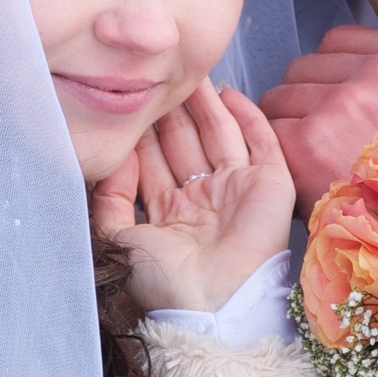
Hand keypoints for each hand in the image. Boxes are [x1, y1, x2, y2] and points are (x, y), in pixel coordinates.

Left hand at [91, 82, 296, 312]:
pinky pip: (261, 143)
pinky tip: (228, 92)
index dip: (144, 131)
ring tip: (189, 74)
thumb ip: (107, 198)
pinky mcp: (270, 185)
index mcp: (170, 212)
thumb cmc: (164, 280)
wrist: (215, 303)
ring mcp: (238, 190)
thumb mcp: (118, 239)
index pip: (155, 160)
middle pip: (185, 141)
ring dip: (204, 105)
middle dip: (171, 110)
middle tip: (158, 75)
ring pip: (219, 135)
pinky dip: (247, 116)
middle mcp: (203, 198)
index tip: (131, 99)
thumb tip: (112, 156)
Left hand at [259, 26, 377, 208]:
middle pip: (304, 66)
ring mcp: (345, 103)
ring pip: (280, 96)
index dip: (328, 74)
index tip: (335, 103)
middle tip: (321, 137)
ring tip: (311, 159)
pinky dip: (277, 152)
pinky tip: (299, 172)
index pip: (338, 42)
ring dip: (287, 125)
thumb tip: (355, 70)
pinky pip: (268, 128)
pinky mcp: (311, 140)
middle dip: (304, 98)